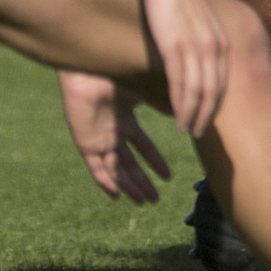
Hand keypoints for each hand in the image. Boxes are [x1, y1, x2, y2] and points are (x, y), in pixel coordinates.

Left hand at [58, 68, 172, 201]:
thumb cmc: (115, 73)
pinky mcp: (85, 143)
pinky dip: (105, 181)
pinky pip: (95, 167)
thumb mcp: (145, 90)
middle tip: (155, 200)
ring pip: (115, 169)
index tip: (168, 176)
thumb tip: (186, 112)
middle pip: (129, 164)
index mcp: (125, 119)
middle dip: (142, 182)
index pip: (143, 146)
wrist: (88, 69)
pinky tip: (116, 195)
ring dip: (129, 186)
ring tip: (143, 201)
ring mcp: (98, 138)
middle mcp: (112, 132)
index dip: (155, 162)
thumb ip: (162, 102)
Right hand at [141, 0, 230, 138]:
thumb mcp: (198, 22)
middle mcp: (214, 48)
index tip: (208, 118)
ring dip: (193, 115)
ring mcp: (196, 49)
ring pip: (198, 93)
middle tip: (200, 133)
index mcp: (221, 42)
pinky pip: (181, 84)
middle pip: (214, 93)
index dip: (216, 104)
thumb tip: (195, 54)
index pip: (222, 82)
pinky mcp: (176, 48)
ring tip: (186, 130)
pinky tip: (176, 115)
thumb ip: (201, 39)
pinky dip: (180, 104)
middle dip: (208, 116)